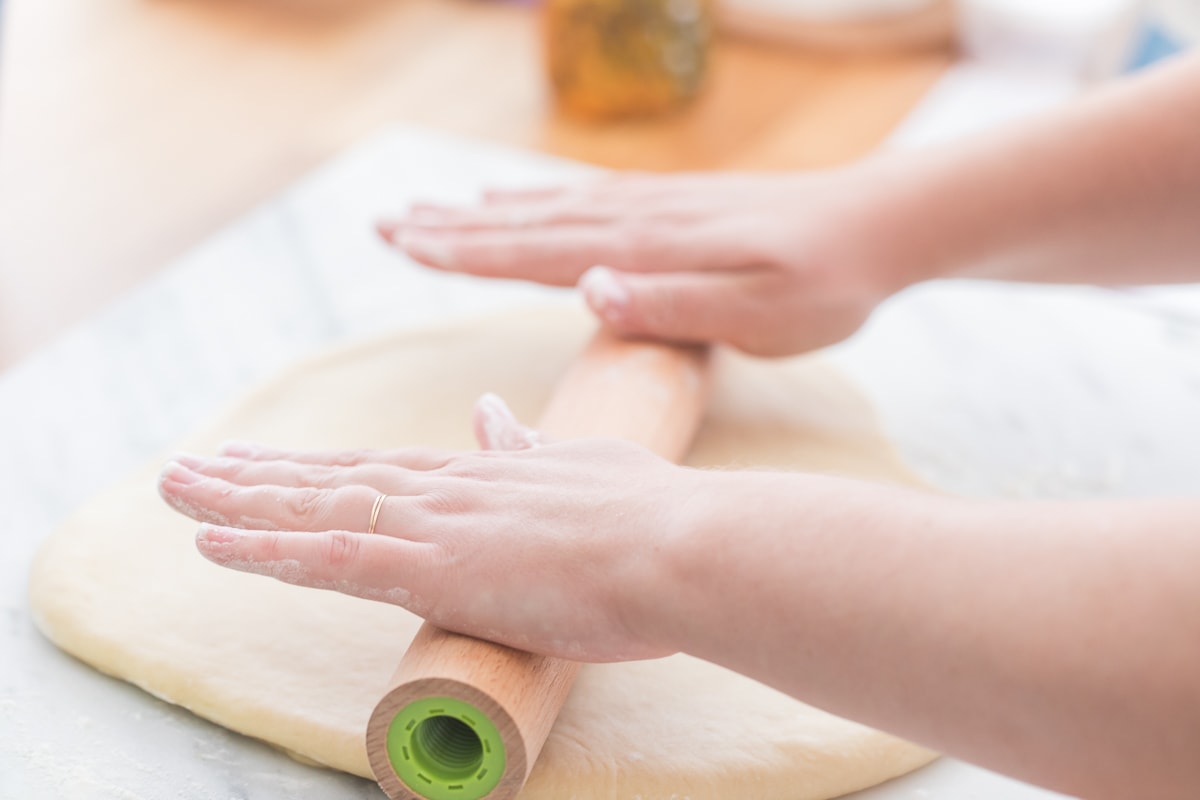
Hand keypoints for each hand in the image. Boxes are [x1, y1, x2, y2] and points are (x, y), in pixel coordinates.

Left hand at [157, 395, 691, 661]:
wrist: (682, 544)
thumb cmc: (650, 518)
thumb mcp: (582, 467)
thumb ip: (530, 447)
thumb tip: (495, 415)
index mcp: (481, 475)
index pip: (377, 468)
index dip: (314, 469)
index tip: (263, 462)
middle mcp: (445, 490)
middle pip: (331, 479)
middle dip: (255, 478)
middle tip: (185, 470)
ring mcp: (437, 526)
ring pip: (316, 510)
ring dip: (239, 503)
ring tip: (175, 490)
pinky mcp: (438, 568)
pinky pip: (332, 558)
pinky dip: (268, 551)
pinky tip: (214, 545)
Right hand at [379, 168, 908, 355]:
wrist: (880, 225)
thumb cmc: (824, 283)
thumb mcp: (757, 313)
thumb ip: (671, 304)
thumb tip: (586, 292)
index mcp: (647, 250)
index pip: (536, 251)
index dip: (465, 252)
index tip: (402, 245)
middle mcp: (638, 220)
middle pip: (524, 223)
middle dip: (450, 228)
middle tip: (382, 226)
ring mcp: (653, 208)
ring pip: (547, 208)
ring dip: (481, 212)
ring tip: (426, 210)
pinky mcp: (673, 206)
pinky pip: (585, 199)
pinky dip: (537, 199)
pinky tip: (515, 197)